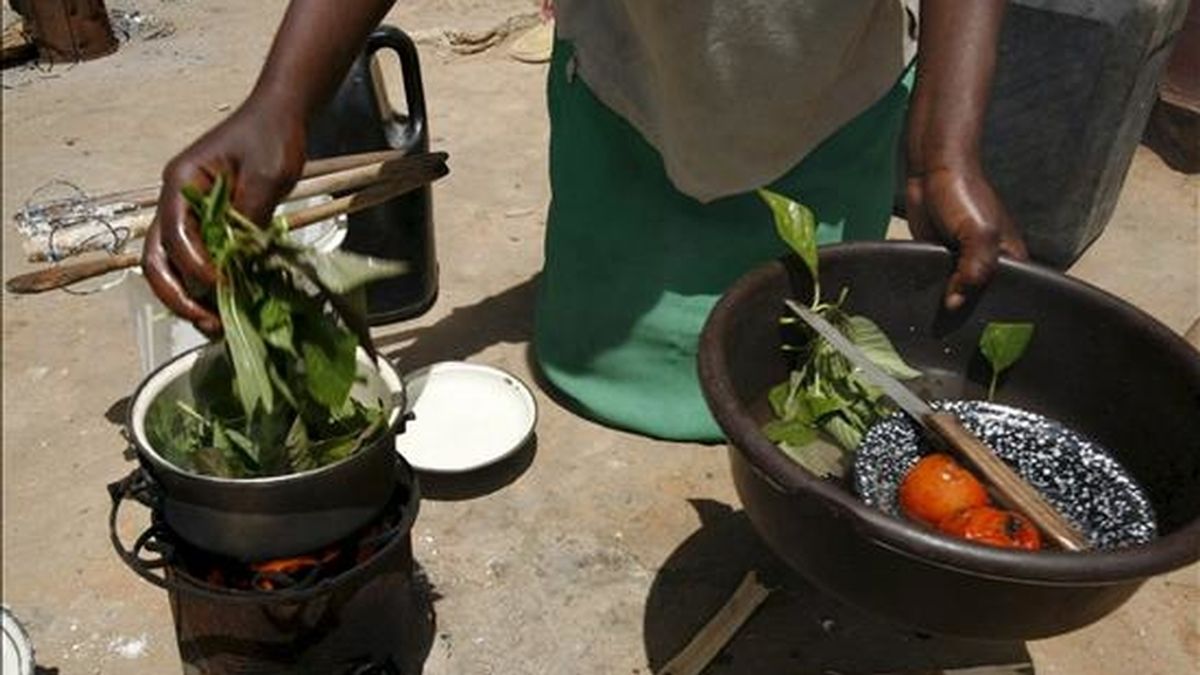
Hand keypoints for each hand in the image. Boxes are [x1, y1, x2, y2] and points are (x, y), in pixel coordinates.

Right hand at [142, 96, 306, 334]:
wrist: (279, 115)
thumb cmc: (271, 137)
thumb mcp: (266, 176)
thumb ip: (249, 215)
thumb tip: (239, 259)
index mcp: (181, 182)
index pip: (173, 232)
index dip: (193, 264)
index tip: (221, 283)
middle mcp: (175, 200)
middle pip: (158, 257)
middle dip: (178, 294)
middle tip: (207, 322)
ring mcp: (189, 213)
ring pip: (172, 265)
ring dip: (189, 296)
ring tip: (215, 324)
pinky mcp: (208, 224)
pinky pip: (198, 260)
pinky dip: (207, 285)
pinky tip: (227, 304)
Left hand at [905, 166, 1028, 310]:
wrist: (932, 172)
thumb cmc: (964, 193)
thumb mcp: (979, 234)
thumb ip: (975, 271)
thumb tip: (956, 303)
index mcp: (1012, 261)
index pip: (1010, 298)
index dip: (994, 311)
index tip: (979, 325)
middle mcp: (990, 266)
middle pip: (980, 300)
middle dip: (967, 309)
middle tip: (952, 320)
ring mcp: (964, 265)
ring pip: (956, 295)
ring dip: (944, 300)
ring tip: (936, 312)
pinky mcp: (940, 262)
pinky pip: (937, 285)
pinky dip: (930, 290)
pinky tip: (923, 297)